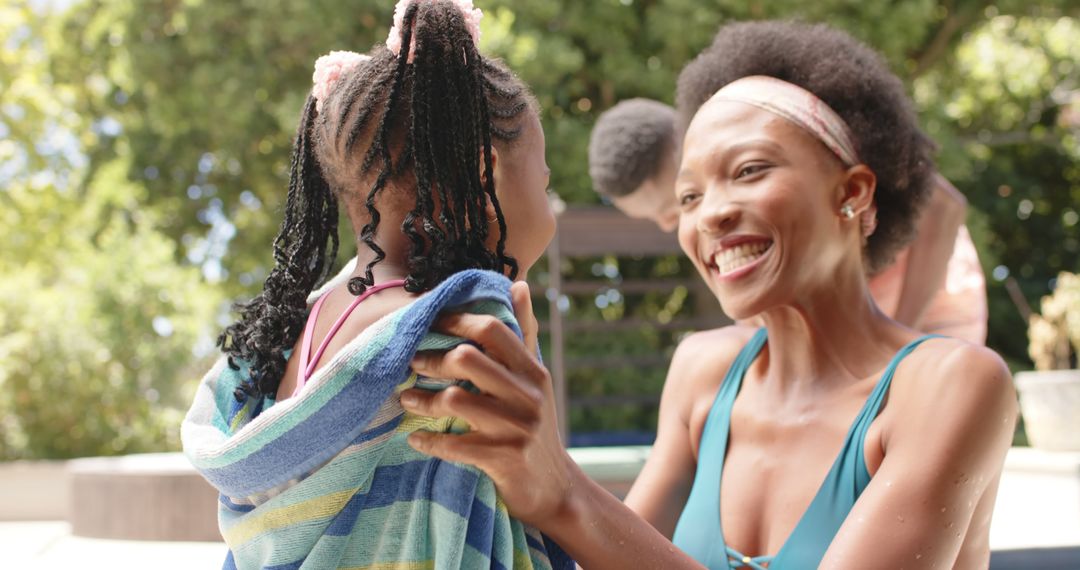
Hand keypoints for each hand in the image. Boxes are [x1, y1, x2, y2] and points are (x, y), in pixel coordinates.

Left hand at [401, 281, 575, 525]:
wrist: (556, 490)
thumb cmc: (536, 427)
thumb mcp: (535, 381)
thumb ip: (524, 334)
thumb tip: (519, 284)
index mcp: (534, 372)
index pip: (493, 329)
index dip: (456, 321)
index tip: (430, 324)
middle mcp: (529, 396)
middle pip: (468, 358)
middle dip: (432, 358)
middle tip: (411, 363)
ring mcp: (518, 429)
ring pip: (456, 401)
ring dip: (422, 399)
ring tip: (405, 399)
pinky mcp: (505, 460)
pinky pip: (454, 445)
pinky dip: (429, 441)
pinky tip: (415, 438)